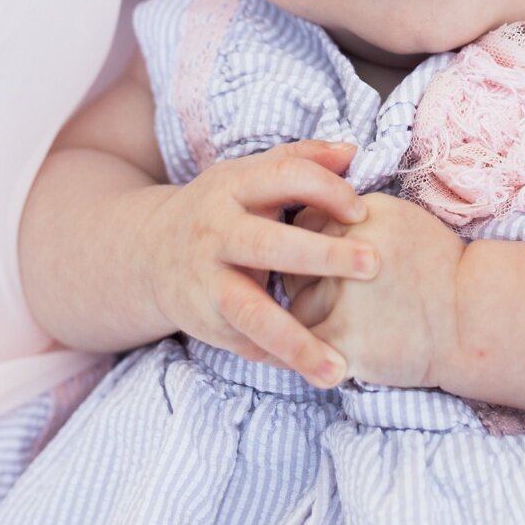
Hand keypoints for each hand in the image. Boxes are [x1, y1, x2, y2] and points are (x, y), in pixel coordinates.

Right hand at [144, 140, 378, 388]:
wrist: (151, 252)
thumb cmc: (223, 210)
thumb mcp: (249, 176)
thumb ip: (300, 161)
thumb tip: (352, 152)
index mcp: (233, 188)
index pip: (283, 176)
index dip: (326, 189)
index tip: (364, 212)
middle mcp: (216, 233)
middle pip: (267, 243)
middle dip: (321, 254)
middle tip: (373, 265)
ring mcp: (207, 282)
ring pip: (250, 311)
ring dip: (295, 341)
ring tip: (337, 368)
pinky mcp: (205, 323)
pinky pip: (248, 344)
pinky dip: (283, 360)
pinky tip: (318, 372)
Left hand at [283, 192, 464, 390]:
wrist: (473, 320)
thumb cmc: (438, 271)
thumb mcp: (400, 220)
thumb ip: (353, 217)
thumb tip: (303, 223)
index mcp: (361, 216)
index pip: (303, 225)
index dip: (311, 246)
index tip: (329, 262)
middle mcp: (348, 252)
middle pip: (293, 266)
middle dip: (306, 281)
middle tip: (340, 297)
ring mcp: (344, 298)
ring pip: (296, 309)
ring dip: (311, 320)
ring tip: (351, 324)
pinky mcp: (344, 340)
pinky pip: (301, 348)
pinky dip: (306, 353)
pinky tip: (325, 352)